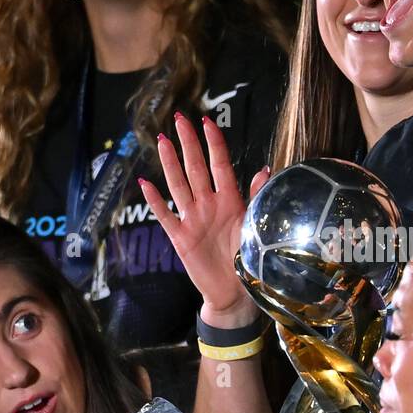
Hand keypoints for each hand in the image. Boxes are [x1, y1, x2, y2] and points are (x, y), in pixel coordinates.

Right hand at [139, 113, 269, 321]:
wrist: (235, 293)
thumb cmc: (248, 258)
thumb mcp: (256, 224)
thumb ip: (257, 196)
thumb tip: (266, 168)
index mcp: (229, 200)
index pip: (219, 165)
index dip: (214, 144)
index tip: (207, 121)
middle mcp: (209, 205)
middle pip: (196, 168)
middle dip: (188, 143)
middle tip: (179, 119)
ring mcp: (192, 219)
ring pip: (179, 185)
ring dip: (170, 163)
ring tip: (163, 142)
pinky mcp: (180, 237)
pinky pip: (165, 215)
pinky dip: (156, 200)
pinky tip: (146, 183)